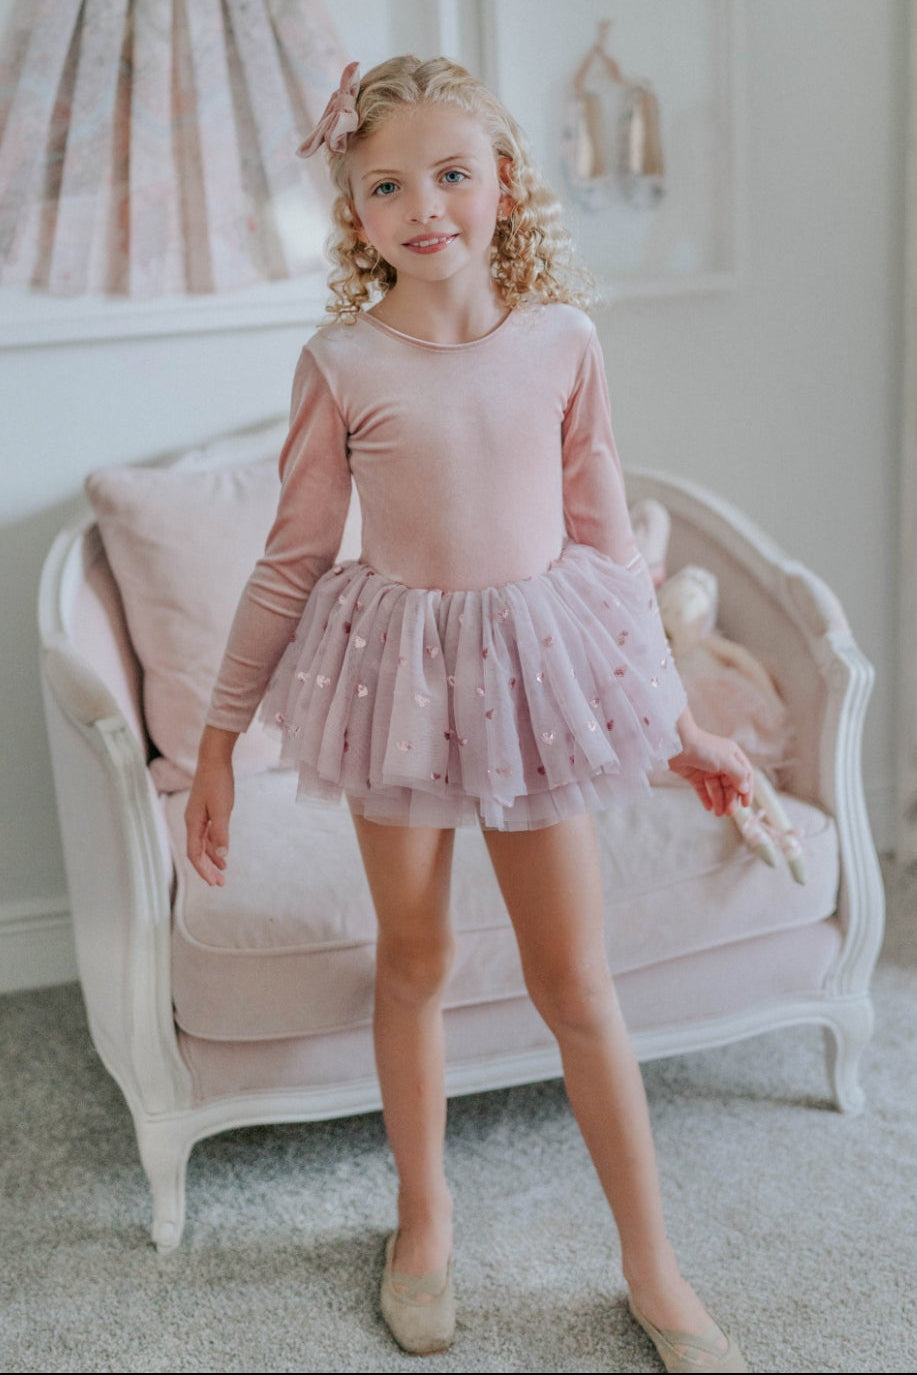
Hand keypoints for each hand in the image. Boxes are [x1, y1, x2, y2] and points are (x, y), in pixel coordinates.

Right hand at [185, 727, 236, 886]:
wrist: (214, 760)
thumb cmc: (217, 783)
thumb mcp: (222, 809)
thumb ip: (221, 833)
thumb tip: (222, 856)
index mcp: (193, 823)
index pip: (194, 854)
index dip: (203, 870)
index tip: (214, 883)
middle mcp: (192, 823)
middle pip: (197, 853)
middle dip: (207, 870)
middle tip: (220, 884)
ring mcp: (198, 818)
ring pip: (203, 845)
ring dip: (212, 860)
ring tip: (223, 873)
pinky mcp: (206, 812)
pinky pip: (207, 836)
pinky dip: (214, 847)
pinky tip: (222, 855)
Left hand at [668, 714, 752, 817]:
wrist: (676, 743)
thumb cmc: (702, 748)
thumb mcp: (725, 760)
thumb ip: (738, 775)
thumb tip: (745, 788)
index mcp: (732, 756)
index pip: (745, 775)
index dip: (747, 789)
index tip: (746, 804)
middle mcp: (721, 762)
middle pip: (730, 784)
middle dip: (731, 799)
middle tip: (730, 813)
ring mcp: (707, 769)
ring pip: (717, 789)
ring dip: (720, 801)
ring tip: (719, 814)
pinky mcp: (694, 775)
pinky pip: (703, 790)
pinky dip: (706, 799)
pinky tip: (709, 808)